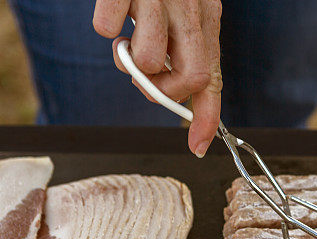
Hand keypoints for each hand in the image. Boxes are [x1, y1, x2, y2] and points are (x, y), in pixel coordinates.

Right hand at [94, 0, 221, 156]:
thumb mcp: (183, 10)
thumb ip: (182, 48)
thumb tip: (177, 96)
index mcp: (205, 16)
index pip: (213, 77)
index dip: (209, 117)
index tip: (199, 147)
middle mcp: (189, 8)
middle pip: (192, 76)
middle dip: (162, 91)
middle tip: (143, 75)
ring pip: (148, 60)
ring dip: (128, 59)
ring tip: (125, 34)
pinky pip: (107, 27)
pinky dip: (103, 26)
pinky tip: (111, 8)